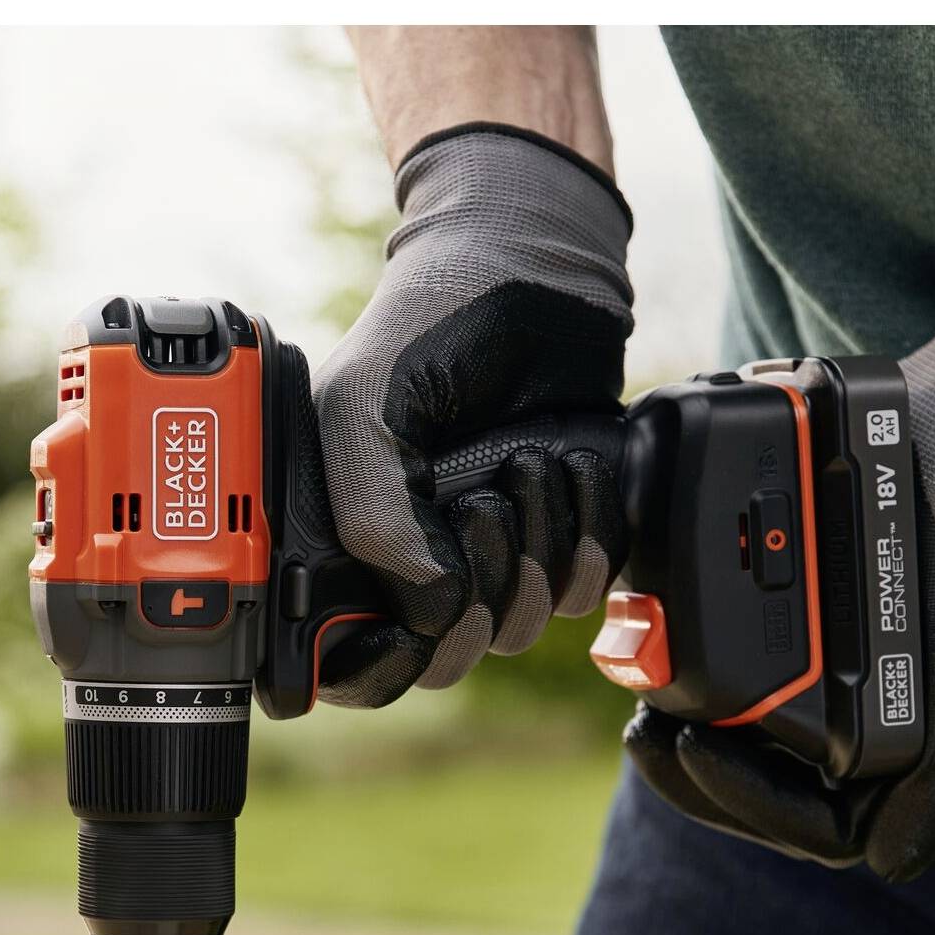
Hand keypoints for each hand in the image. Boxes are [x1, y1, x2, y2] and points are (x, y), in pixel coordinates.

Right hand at [312, 123, 635, 707]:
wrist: (527, 267)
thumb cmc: (427, 328)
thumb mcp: (363, 410)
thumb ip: (374, 519)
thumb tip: (435, 611)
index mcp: (347, 547)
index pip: (353, 665)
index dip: (380, 666)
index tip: (414, 624)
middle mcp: (418, 565)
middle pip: (447, 657)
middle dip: (475, 592)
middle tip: (480, 503)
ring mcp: (492, 556)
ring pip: (519, 626)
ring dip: (535, 546)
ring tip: (525, 458)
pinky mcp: (563, 537)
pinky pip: (584, 589)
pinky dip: (587, 531)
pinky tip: (569, 465)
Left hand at [625, 280, 934, 880]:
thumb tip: (891, 861)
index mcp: (916, 754)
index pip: (820, 832)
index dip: (751, 804)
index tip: (694, 746)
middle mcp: (869, 738)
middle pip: (768, 805)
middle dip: (699, 782)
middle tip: (646, 733)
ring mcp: (834, 700)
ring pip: (746, 763)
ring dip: (688, 749)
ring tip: (643, 710)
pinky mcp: (804, 654)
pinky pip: (739, 700)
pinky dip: (696, 696)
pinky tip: (658, 670)